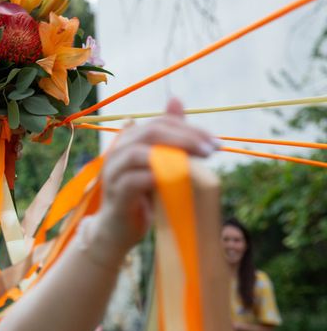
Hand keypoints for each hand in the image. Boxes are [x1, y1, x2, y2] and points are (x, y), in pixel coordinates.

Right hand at [90, 98, 216, 254]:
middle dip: (185, 138)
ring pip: (138, 153)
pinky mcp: (116, 195)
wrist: (116, 230)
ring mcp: (114, 174)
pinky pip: (133, 181)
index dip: (189, 128)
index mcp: (128, 141)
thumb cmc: (139, 196)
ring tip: (198, 164)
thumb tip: (176, 100)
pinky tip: (177, 181)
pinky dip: (155, 178)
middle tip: (212, 150)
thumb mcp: (155, 163)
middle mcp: (118, 152)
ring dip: (172, 156)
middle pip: (150, 133)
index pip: (159, 123)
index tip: (215, 142)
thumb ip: (166, 136)